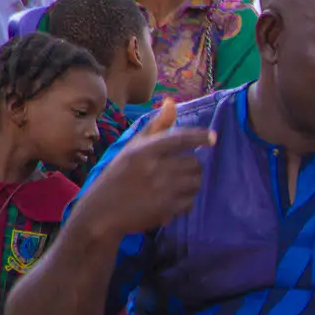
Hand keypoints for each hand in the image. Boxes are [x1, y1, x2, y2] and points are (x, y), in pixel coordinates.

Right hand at [73, 99, 212, 239]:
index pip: (180, 139)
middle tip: (183, 170)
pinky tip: (173, 200)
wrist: (101, 212)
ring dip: (192, 184)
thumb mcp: (133, 148)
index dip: (200, 137)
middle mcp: (153, 168)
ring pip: (196, 183)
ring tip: (177, 185)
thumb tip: (172, 102)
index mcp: (144, 151)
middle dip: (193, 167)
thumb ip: (156, 126)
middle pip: (194, 164)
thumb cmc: (118, 176)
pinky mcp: (166, 209)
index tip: (213, 137)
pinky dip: (186, 202)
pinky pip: (190, 202)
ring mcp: (160, 190)